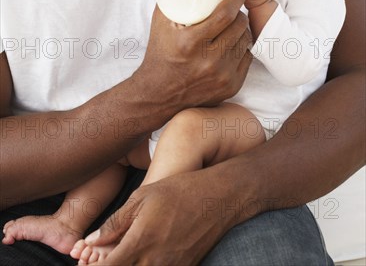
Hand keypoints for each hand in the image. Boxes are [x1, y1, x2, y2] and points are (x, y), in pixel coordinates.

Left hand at [78, 170, 234, 265]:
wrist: (217, 198)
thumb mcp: (142, 197)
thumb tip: (91, 242)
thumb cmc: (178, 191)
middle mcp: (155, 261)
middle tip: (101, 259)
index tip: (86, 262)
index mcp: (141, 241)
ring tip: (122, 257)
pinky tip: (142, 257)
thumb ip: (115, 222)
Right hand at [138, 0, 251, 107]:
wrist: (158, 93)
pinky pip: (247, 59)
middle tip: (236, 5)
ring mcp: (222, 76)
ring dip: (243, 28)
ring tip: (236, 21)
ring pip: (245, 42)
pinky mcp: (231, 87)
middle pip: (239, 26)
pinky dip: (243, 48)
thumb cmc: (159, 52)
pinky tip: (235, 41)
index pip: (225, 14)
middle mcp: (208, 61)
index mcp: (190, 42)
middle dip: (241, 12)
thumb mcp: (160, 19)